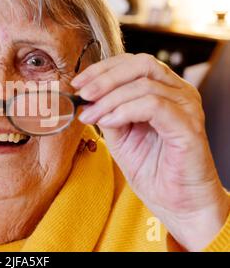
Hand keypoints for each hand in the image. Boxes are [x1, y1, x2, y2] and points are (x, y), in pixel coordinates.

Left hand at [71, 53, 229, 251]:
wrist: (177, 204)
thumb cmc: (152, 170)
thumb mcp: (120, 136)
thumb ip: (107, 113)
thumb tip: (86, 97)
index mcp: (165, 90)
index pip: (133, 63)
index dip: (103, 69)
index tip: (78, 82)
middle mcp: (179, 93)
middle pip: (140, 64)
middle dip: (105, 76)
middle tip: (83, 93)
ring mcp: (187, 107)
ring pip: (143, 84)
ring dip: (109, 99)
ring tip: (90, 115)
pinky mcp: (188, 126)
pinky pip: (152, 105)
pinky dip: (124, 110)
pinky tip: (108, 122)